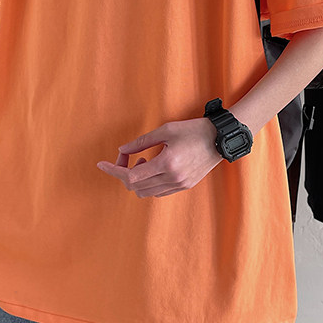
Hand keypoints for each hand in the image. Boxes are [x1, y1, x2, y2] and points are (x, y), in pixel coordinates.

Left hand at [96, 117, 223, 197]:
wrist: (220, 139)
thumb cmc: (193, 130)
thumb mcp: (165, 130)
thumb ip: (142, 141)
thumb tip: (122, 149)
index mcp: (166, 164)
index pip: (131, 176)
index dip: (114, 170)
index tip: (102, 164)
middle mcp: (173, 178)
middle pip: (136, 187)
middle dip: (125, 173)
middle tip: (127, 157)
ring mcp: (180, 184)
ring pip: (146, 192)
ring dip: (137, 180)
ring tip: (143, 161)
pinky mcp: (185, 186)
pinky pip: (159, 192)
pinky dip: (149, 183)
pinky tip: (153, 168)